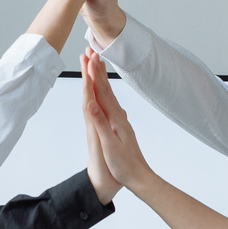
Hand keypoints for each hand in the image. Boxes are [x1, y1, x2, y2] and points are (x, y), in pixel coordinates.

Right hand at [82, 49, 152, 191]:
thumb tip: (90, 103)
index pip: (101, 91)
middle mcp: (118, 116)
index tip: (89, 57)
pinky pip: (110, 103)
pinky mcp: (119, 126)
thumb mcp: (109, 144)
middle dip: (97, 69)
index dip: (93, 74)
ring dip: (101, 78)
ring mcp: (120, 120)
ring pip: (108, 94)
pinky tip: (104, 91)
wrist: (139, 177)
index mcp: (114, 119)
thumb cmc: (123, 164)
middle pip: (105, 88)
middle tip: (90, 52)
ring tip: (96, 64)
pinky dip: (104, 92)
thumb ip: (100, 123)